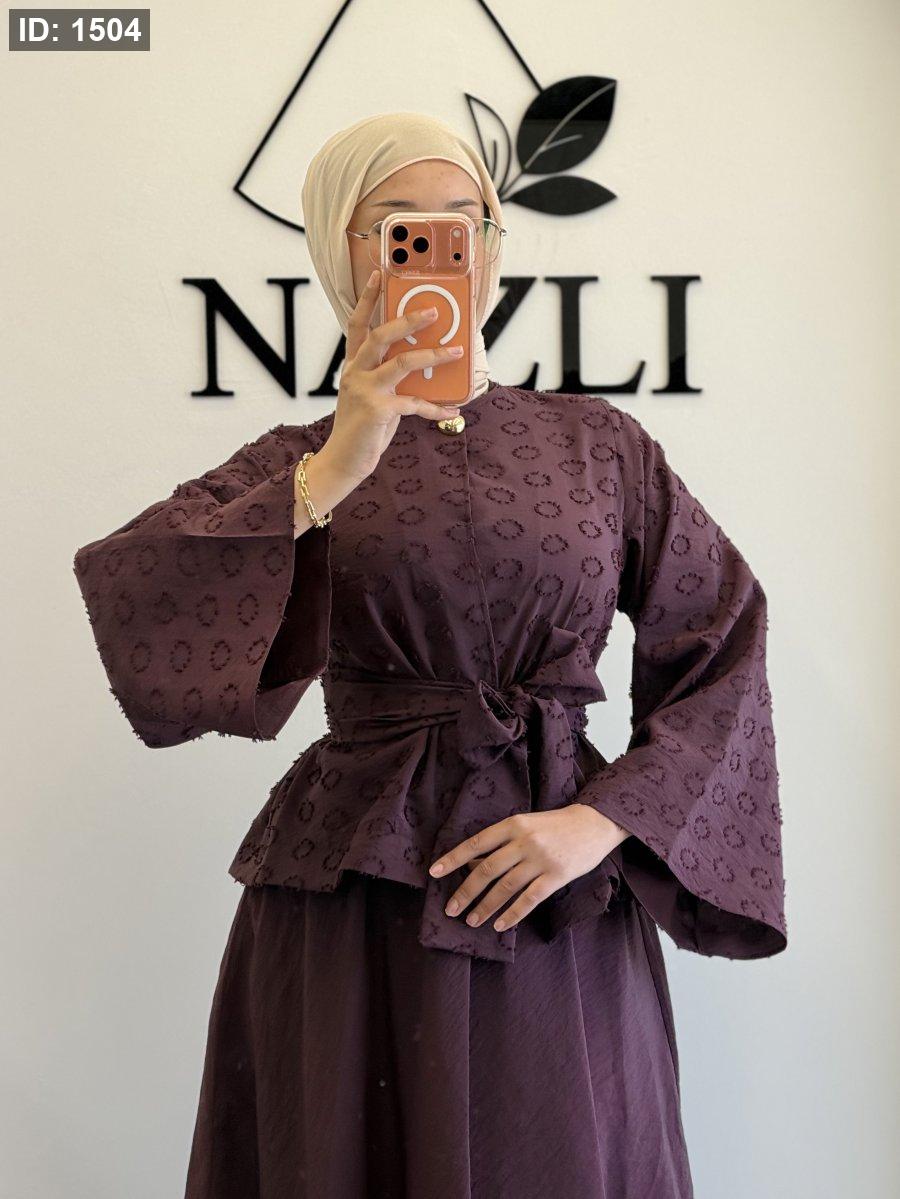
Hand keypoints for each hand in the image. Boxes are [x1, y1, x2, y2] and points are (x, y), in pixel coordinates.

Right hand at [323, 269, 466, 483]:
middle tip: (433, 312)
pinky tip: (451, 409)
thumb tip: (424, 363)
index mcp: (353, 366)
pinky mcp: (379, 410)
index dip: (368, 299)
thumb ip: (391, 378)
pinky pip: (415, 402)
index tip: (379, 275)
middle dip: (408, 320)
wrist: (344, 461)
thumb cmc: (363, 428)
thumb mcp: (373, 396)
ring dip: (433, 356)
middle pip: (380, 335)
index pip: (357, 324)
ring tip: (455, 352)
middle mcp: (355, 373)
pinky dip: (435, 406)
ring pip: (402, 362)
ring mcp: (366, 391)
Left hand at [428, 804, 630, 933]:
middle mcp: (524, 841)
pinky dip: (513, 914)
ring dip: (486, 906)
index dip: (454, 858)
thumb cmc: (555, 825)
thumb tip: (474, 865)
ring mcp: (541, 859)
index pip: (476, 843)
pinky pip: (529, 899)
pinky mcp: (556, 876)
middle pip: (487, 869)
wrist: (594, 823)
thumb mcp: (527, 824)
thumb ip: (504, 841)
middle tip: (451, 909)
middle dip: (466, 891)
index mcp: (513, 824)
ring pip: (505, 887)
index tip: (434, 872)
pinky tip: (500, 925)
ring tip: (472, 921)